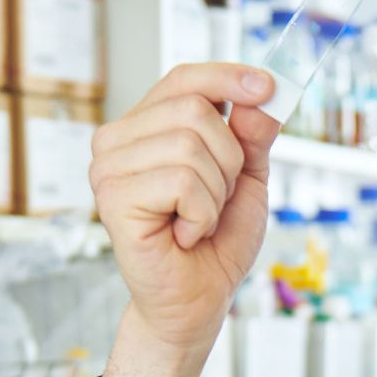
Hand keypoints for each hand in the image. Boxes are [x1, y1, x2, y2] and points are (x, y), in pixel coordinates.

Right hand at [88, 63, 283, 356]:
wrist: (198, 300)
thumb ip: (252, 135)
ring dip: (214, 192)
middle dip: (228, 159)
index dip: (226, 77)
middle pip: (194, 109)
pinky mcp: (113, 198)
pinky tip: (184, 235)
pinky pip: (182, 181)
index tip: (268, 86)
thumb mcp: (246, 179)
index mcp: (145, 127)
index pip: (183, 79)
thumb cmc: (215, 241)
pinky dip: (201, 214)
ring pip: (190, 144)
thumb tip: (262, 94)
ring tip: (198, 221)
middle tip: (215, 200)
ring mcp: (108, 168)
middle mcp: (117, 140)